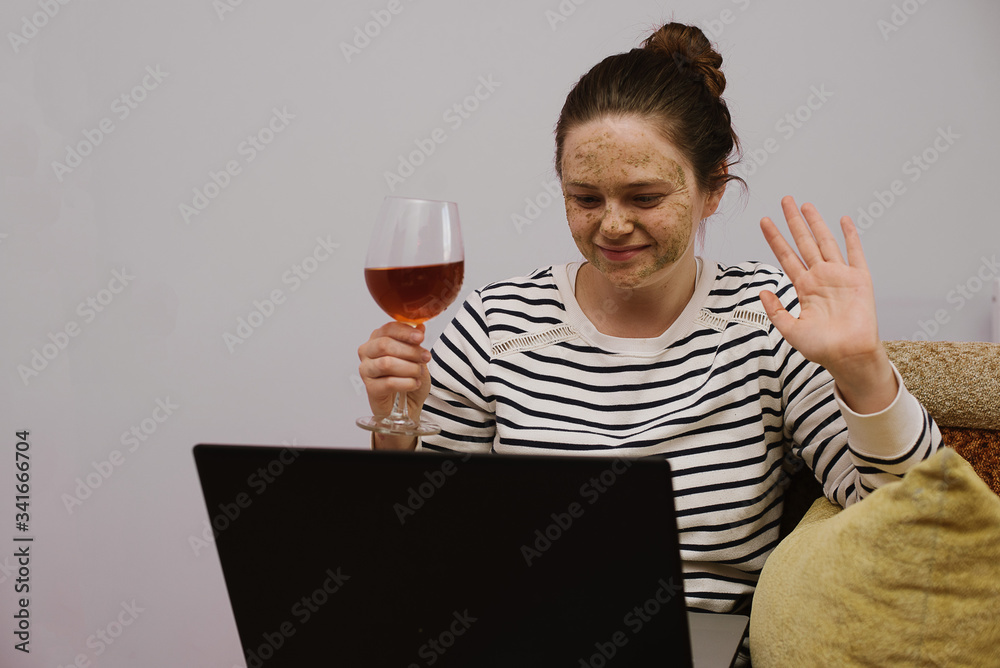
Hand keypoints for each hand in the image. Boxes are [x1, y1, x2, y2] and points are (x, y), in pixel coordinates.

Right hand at [357, 322, 431, 448]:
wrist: (406, 404)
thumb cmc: (408, 377)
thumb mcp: (416, 356)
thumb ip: (415, 342)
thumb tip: (420, 327)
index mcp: (377, 339)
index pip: (388, 329)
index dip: (405, 332)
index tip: (420, 337)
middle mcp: (367, 352)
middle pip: (385, 345)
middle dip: (410, 351)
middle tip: (425, 357)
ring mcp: (366, 370)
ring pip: (386, 363)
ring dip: (409, 367)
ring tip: (419, 372)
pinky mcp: (370, 388)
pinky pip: (388, 383)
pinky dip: (406, 382)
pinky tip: (415, 383)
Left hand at [759, 196, 896, 412]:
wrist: (848, 355)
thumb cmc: (822, 348)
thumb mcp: (790, 330)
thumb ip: (776, 311)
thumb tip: (763, 292)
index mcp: (804, 288)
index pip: (786, 256)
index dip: (775, 238)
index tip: (764, 221)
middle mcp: (821, 278)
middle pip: (804, 242)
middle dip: (793, 222)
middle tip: (784, 200)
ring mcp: (840, 276)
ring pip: (825, 242)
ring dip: (816, 223)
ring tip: (805, 205)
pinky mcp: (859, 279)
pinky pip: (855, 253)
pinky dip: (850, 236)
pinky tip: (844, 220)